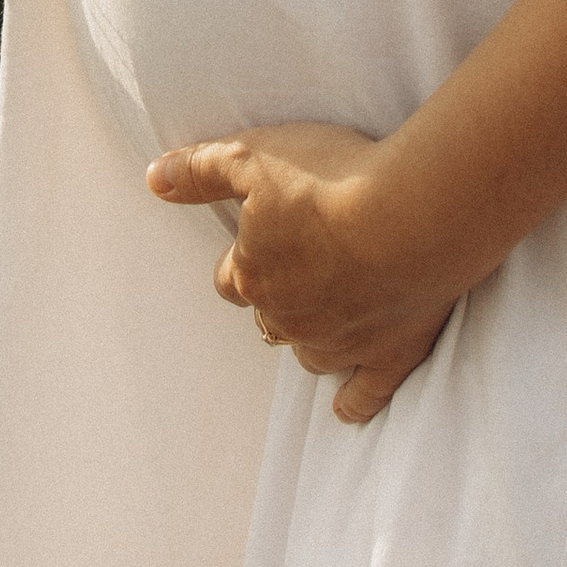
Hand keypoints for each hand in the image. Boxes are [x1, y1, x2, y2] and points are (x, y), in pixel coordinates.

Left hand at [147, 120, 463, 424]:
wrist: (412, 214)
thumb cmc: (331, 179)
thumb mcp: (253, 157)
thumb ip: (200, 170)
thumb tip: (154, 179)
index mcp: (254, 275)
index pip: (231, 279)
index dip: (244, 260)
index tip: (262, 241)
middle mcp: (288, 319)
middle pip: (268, 319)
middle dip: (279, 298)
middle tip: (301, 269)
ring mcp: (339, 343)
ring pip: (308, 353)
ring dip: (311, 337)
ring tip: (325, 315)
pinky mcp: (388, 356)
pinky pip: (364, 394)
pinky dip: (354, 401)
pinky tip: (346, 410)